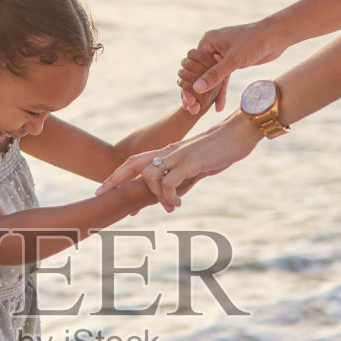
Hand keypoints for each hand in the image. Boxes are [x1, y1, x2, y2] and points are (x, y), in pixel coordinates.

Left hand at [98, 114, 261, 209]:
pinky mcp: (191, 162)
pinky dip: (169, 196)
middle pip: (133, 163)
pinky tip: (176, 204)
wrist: (239, 133)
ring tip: (168, 207)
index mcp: (168, 152)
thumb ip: (183, 180)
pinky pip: (170, 182)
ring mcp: (178, 156)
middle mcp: (168, 152)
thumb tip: (173, 197)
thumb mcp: (197, 167)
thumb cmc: (220, 150)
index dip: (118, 174)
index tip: (103, 187)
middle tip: (101, 194)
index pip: (135, 161)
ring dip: (154, 196)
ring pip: (150, 176)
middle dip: (115, 179)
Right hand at [177, 19, 285, 114]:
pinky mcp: (232, 62)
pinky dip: (221, 91)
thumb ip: (215, 75)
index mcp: (208, 41)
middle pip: (200, 72)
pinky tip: (219, 107)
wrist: (276, 36)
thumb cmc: (254, 41)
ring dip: (209, 93)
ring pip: (212, 77)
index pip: (192, 65)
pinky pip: (222, 78)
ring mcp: (222, 55)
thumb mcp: (233, 60)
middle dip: (198, 90)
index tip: (190, 100)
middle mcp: (212, 47)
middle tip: (194, 108)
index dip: (190, 83)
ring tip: (202, 111)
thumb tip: (196, 88)